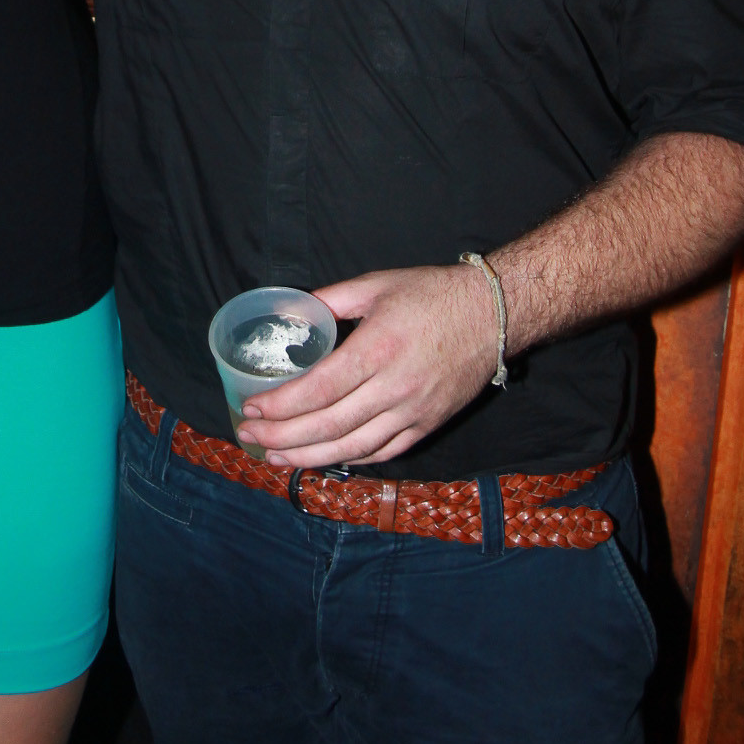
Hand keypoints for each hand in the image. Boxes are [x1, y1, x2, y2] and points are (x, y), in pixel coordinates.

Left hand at [236, 267, 500, 467]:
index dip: (281, 404)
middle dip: (282, 436)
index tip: (251, 407)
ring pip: (352, 447)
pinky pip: (382, 452)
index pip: (318, 389)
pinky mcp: (427, 425)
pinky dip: (349, 459)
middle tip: (250, 437)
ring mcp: (412, 412)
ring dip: (308, 457)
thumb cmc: (432, 294)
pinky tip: (324, 458)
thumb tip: (289, 309)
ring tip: (275, 457)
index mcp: (377, 349)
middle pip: (328, 425)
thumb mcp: (376, 284)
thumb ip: (329, 299)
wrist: (493, 314)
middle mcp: (394, 388)